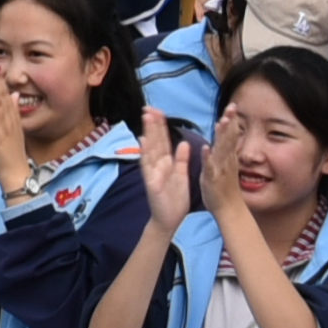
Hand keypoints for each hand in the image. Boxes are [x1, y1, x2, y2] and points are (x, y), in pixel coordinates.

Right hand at [131, 111, 195, 235]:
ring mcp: (153, 173)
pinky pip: (148, 166)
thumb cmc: (174, 200)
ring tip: (147, 117)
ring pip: (150, 149)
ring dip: (149, 133)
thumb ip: (181, 159)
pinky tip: (144, 142)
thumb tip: (183, 142)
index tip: (159, 111)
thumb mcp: (181, 175)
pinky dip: (146, 154)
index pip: (163, 141)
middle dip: (153, 124)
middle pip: (155, 141)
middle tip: (149, 107)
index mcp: (166, 163)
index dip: (161, 126)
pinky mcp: (151, 182)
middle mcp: (157, 165)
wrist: (170, 220)